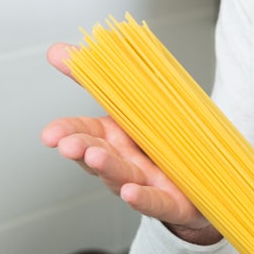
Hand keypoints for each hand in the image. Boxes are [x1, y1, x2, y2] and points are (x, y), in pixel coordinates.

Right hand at [41, 43, 220, 244]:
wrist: (204, 175)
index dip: (66, 132)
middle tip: (68, 144)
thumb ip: (97, 78)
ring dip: (107, 167)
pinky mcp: (171, 203)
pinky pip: (155, 202)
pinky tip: (130, 193)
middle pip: (98, 156)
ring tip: (95, 157)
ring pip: (122, 176)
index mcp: (114, 137)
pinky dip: (141, 198)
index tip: (49, 135)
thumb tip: (57, 50)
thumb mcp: (132, 103)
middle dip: (81, 149)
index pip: (83, 132)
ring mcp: (145, 184)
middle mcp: (124, 163)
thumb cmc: (163, 139)